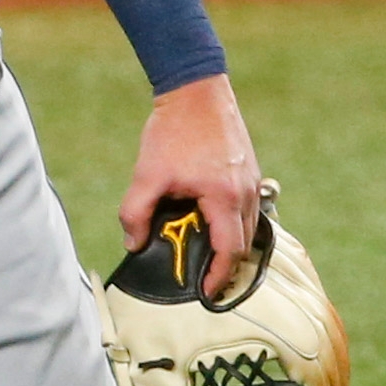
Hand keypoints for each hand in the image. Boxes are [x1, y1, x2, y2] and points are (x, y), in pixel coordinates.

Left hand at [118, 74, 262, 295]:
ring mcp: (252, 181)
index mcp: (224, 199)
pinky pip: (248, 208)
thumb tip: (132, 244)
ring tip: (205, 251)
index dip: (219, 277)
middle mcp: (246, 193)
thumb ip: (135, 213)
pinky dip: (234, 222)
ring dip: (231, 243)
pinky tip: (210, 220)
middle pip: (245, 243)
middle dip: (226, 264)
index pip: (229, 252)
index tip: (207, 293)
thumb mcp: (147, 175)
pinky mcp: (249, 171)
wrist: (196, 91)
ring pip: (249, 226)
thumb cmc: (172, 132)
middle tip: (204, 276)